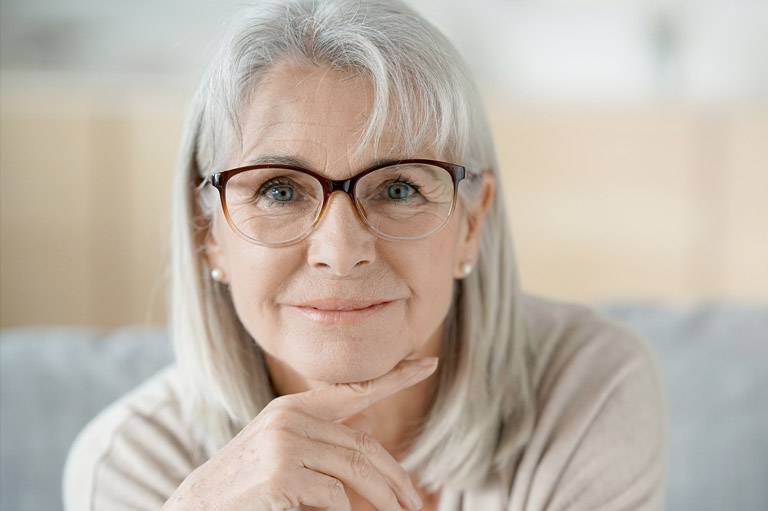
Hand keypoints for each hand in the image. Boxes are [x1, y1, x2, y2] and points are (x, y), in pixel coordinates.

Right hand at [162, 357, 438, 510]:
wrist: (193, 508)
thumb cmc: (244, 484)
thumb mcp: (282, 451)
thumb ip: (323, 437)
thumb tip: (369, 428)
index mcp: (292, 409)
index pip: (354, 391)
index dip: (395, 377)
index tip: (429, 363)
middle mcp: (289, 419)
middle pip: (363, 448)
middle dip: (396, 478)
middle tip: (417, 502)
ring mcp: (284, 446)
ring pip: (355, 473)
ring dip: (383, 500)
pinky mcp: (281, 476)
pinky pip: (333, 498)